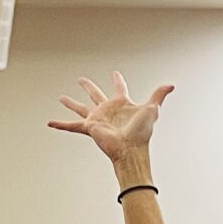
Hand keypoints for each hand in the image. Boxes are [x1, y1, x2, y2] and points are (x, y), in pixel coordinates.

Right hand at [47, 73, 172, 164]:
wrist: (131, 150)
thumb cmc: (142, 133)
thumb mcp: (152, 110)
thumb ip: (159, 95)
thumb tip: (171, 85)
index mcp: (121, 105)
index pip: (119, 88)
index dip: (118, 80)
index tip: (115, 73)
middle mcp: (108, 111)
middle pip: (95, 94)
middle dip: (88, 87)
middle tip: (81, 79)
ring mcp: (98, 119)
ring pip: (81, 107)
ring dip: (71, 103)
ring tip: (61, 98)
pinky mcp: (90, 128)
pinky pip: (72, 126)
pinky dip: (61, 125)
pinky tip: (50, 123)